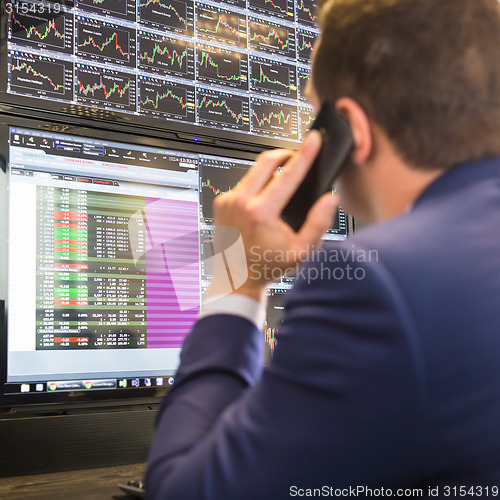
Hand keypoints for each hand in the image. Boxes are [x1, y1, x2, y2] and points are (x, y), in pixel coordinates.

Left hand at [208, 131, 339, 302]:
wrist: (237, 278)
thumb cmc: (268, 266)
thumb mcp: (301, 251)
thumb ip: (319, 223)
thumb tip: (329, 198)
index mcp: (261, 213)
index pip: (288, 175)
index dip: (305, 154)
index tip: (313, 139)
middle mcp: (240, 202)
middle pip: (266, 161)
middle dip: (285, 155)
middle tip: (296, 157)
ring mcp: (227, 201)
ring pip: (253, 172)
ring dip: (269, 173)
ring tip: (280, 187)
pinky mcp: (221, 203)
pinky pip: (242, 184)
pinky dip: (255, 187)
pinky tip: (262, 202)